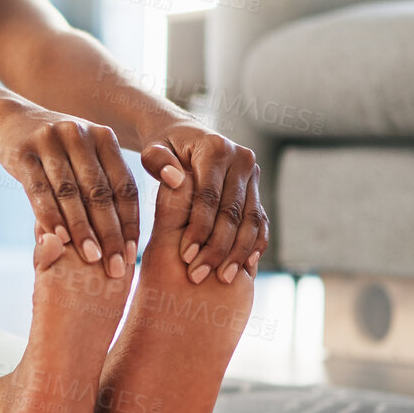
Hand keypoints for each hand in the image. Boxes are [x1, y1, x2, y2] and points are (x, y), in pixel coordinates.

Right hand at [0, 100, 138, 277]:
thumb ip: (105, 185)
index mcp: (104, 137)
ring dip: (82, 229)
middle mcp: (80, 135)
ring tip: (91, 258)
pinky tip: (58, 238)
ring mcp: (50, 141)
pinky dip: (50, 215)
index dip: (129, 221)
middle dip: (110, 233)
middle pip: (100, 192)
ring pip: (70, 193)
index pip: (124, 185)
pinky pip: (39, 189)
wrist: (11, 121)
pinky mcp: (23, 152)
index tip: (132, 253)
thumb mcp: (85, 156)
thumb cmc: (58, 152)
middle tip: (116, 266)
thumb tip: (127, 237)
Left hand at [137, 119, 268, 282]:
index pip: (209, 196)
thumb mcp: (153, 150)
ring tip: (222, 277)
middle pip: (232, 212)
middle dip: (217, 247)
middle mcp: (241, 159)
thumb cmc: (164, 149)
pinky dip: (254, 244)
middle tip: (199, 274)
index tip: (185, 256)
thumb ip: (157, 161)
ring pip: (251, 220)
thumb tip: (174, 178)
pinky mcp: (257, 190)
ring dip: (238, 251)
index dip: (198, 228)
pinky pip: (260, 221)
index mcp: (215, 149)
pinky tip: (244, 266)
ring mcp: (253, 176)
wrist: (186, 136)